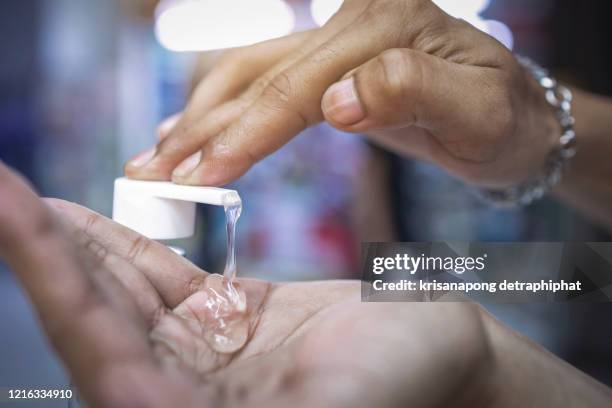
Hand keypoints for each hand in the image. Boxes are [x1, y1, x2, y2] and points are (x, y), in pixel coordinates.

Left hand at [0, 162, 489, 407]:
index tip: (18, 220)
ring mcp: (202, 359)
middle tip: (2, 192)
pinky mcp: (223, 323)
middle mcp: (189, 398)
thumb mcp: (340, 406)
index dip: (59, 292)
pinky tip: (82, 218)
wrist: (441, 351)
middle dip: (47, 259)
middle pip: (99, 324)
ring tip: (23, 196)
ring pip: (123, 297)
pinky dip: (123, 246)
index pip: (107, 360)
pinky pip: (160, 280)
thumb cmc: (414, 380)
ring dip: (73, 247)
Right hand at [125, 0, 557, 189]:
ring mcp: (336, 40)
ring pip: (247, 76)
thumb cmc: (503, 120)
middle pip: (258, 78)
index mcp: (384, 25)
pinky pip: (262, 80)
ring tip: (153, 158)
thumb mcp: (479, 112)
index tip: (199, 176)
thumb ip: (414, 93)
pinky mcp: (329, 63)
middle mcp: (351, 22)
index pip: (296, 87)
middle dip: (200, 132)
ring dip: (197, 119)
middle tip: (148, 176)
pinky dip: (222, 108)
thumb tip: (337, 101)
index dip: (244, 134)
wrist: (513, 115)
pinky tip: (190, 127)